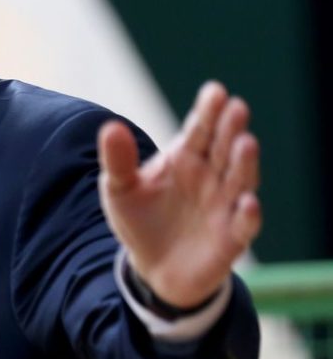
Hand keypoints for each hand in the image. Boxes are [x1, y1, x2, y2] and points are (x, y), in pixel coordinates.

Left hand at [97, 81, 261, 308]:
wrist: (152, 268)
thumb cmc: (139, 220)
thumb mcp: (120, 189)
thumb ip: (118, 160)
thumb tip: (110, 127)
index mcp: (186, 158)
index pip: (200, 129)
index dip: (209, 111)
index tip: (215, 90)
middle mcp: (211, 177)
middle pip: (224, 148)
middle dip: (231, 129)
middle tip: (236, 108)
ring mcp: (224, 206)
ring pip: (241, 180)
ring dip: (245, 163)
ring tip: (245, 143)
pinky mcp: (232, 239)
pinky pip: (244, 225)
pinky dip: (248, 215)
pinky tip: (247, 202)